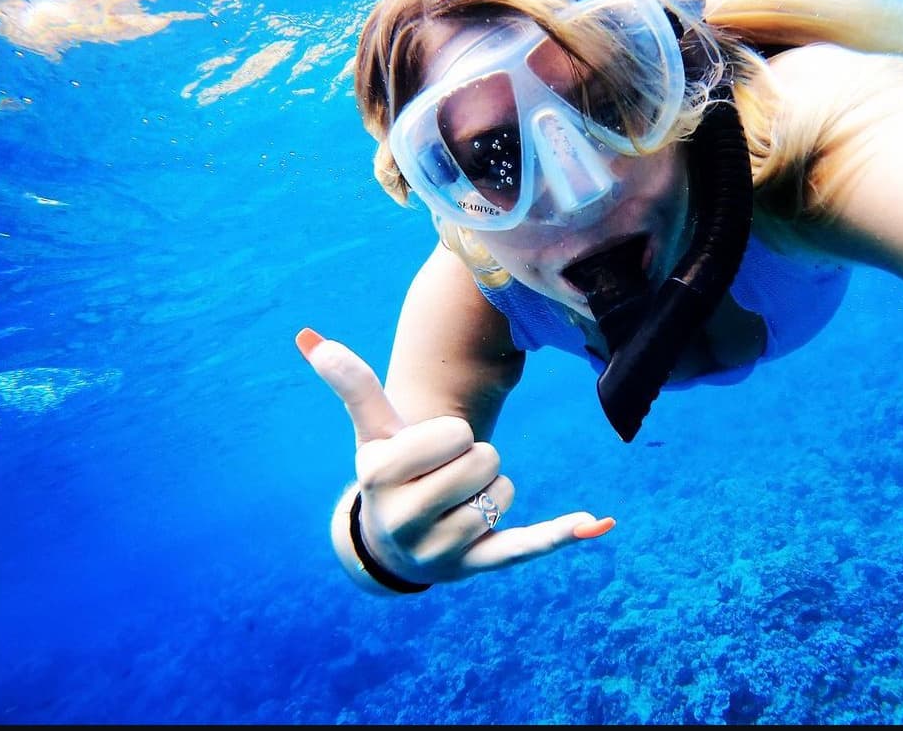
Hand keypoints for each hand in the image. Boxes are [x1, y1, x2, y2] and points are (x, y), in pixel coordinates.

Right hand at [296, 327, 614, 589]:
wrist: (393, 543)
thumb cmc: (387, 473)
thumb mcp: (371, 431)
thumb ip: (352, 384)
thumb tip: (310, 337)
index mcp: (380, 479)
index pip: (454, 432)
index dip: (450, 435)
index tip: (428, 453)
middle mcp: (406, 522)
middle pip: (485, 460)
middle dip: (474, 459)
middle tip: (446, 478)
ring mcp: (443, 551)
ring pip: (503, 494)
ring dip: (491, 490)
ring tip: (457, 504)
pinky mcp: (479, 567)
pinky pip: (524, 547)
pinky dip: (557, 534)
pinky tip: (592, 520)